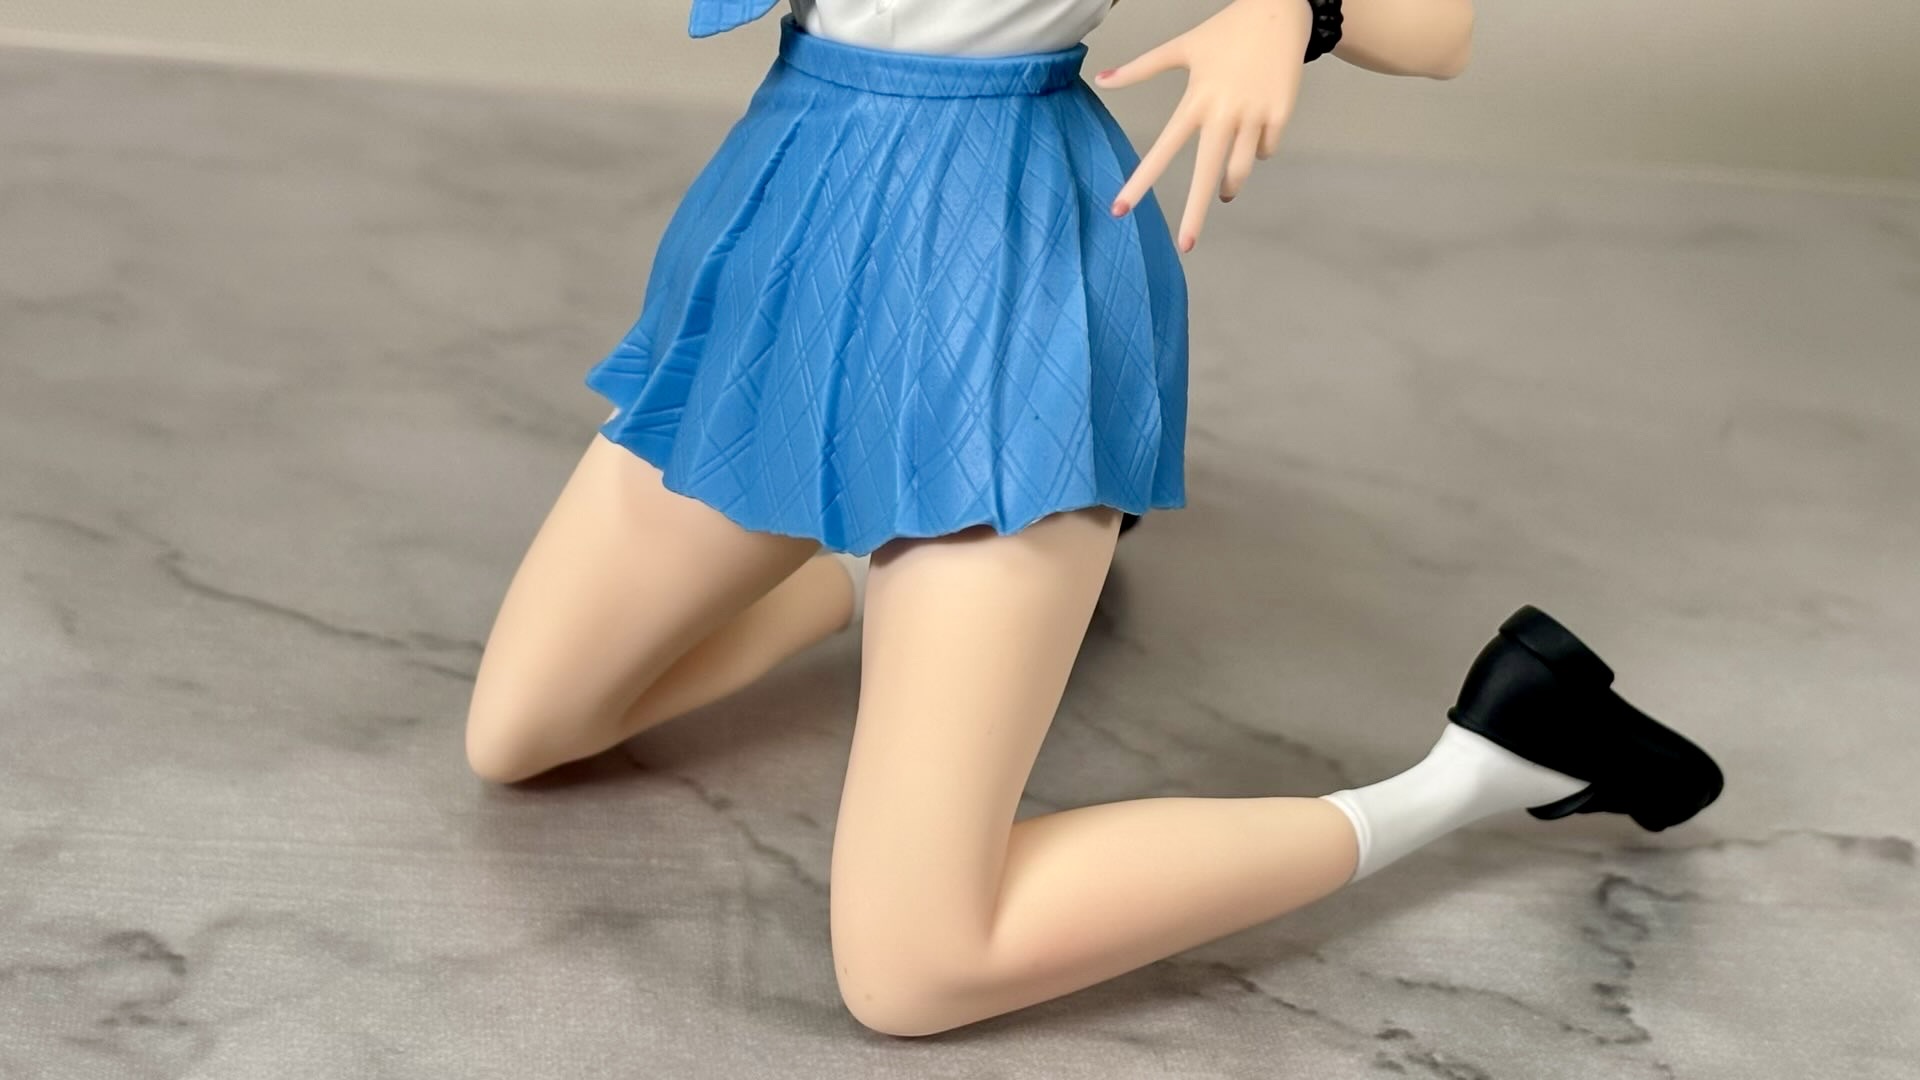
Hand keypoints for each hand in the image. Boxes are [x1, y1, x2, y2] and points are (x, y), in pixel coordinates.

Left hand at [1093, 0, 1311, 252]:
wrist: (1279, 11)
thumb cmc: (1225, 31)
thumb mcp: (1181, 47)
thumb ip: (1141, 68)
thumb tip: (1100, 79)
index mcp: (1196, 101)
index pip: (1163, 150)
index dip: (1140, 182)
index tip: (1119, 210)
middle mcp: (1225, 113)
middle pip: (1208, 173)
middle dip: (1195, 213)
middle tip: (1186, 245)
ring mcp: (1255, 115)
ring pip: (1240, 169)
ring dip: (1229, 185)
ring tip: (1223, 192)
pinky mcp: (1281, 114)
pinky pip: (1265, 149)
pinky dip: (1257, 148)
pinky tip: (1255, 132)